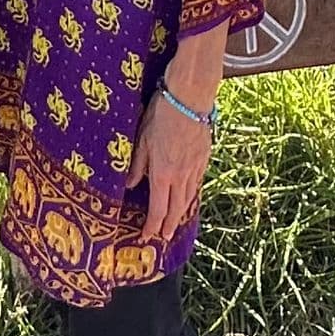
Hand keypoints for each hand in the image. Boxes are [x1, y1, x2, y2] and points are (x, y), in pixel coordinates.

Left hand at [125, 85, 213, 243]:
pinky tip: (189, 195)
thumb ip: (138, 165)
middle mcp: (180, 176)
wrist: (190, 98)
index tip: (146, 236)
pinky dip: (191, 195)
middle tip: (165, 237)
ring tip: (176, 222)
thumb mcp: (142, 138)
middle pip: (176, 209)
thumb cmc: (161, 114)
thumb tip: (131, 185)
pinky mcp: (204, 158)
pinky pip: (197, 183)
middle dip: (169, 226)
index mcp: (162, 173)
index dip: (152, 226)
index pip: (157, 209)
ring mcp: (194, 168)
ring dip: (181, 213)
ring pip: (188, 198)